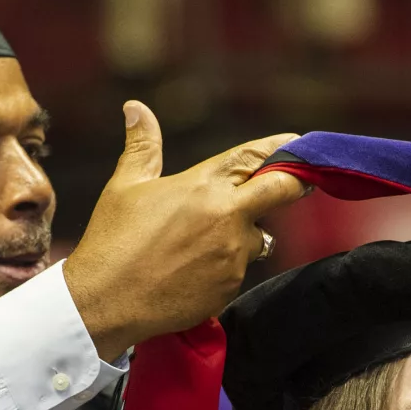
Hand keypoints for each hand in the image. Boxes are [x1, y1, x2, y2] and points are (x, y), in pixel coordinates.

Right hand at [62, 105, 309, 360]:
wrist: (106, 302)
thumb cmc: (112, 240)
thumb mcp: (125, 186)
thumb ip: (142, 146)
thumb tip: (136, 107)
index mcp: (203, 185)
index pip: (252, 157)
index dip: (278, 147)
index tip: (295, 140)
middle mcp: (227, 216)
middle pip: (282, 191)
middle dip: (297, 183)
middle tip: (304, 182)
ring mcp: (233, 253)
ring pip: (259, 237)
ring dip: (245, 234)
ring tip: (205, 242)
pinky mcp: (231, 285)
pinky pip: (240, 269)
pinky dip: (226, 265)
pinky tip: (194, 270)